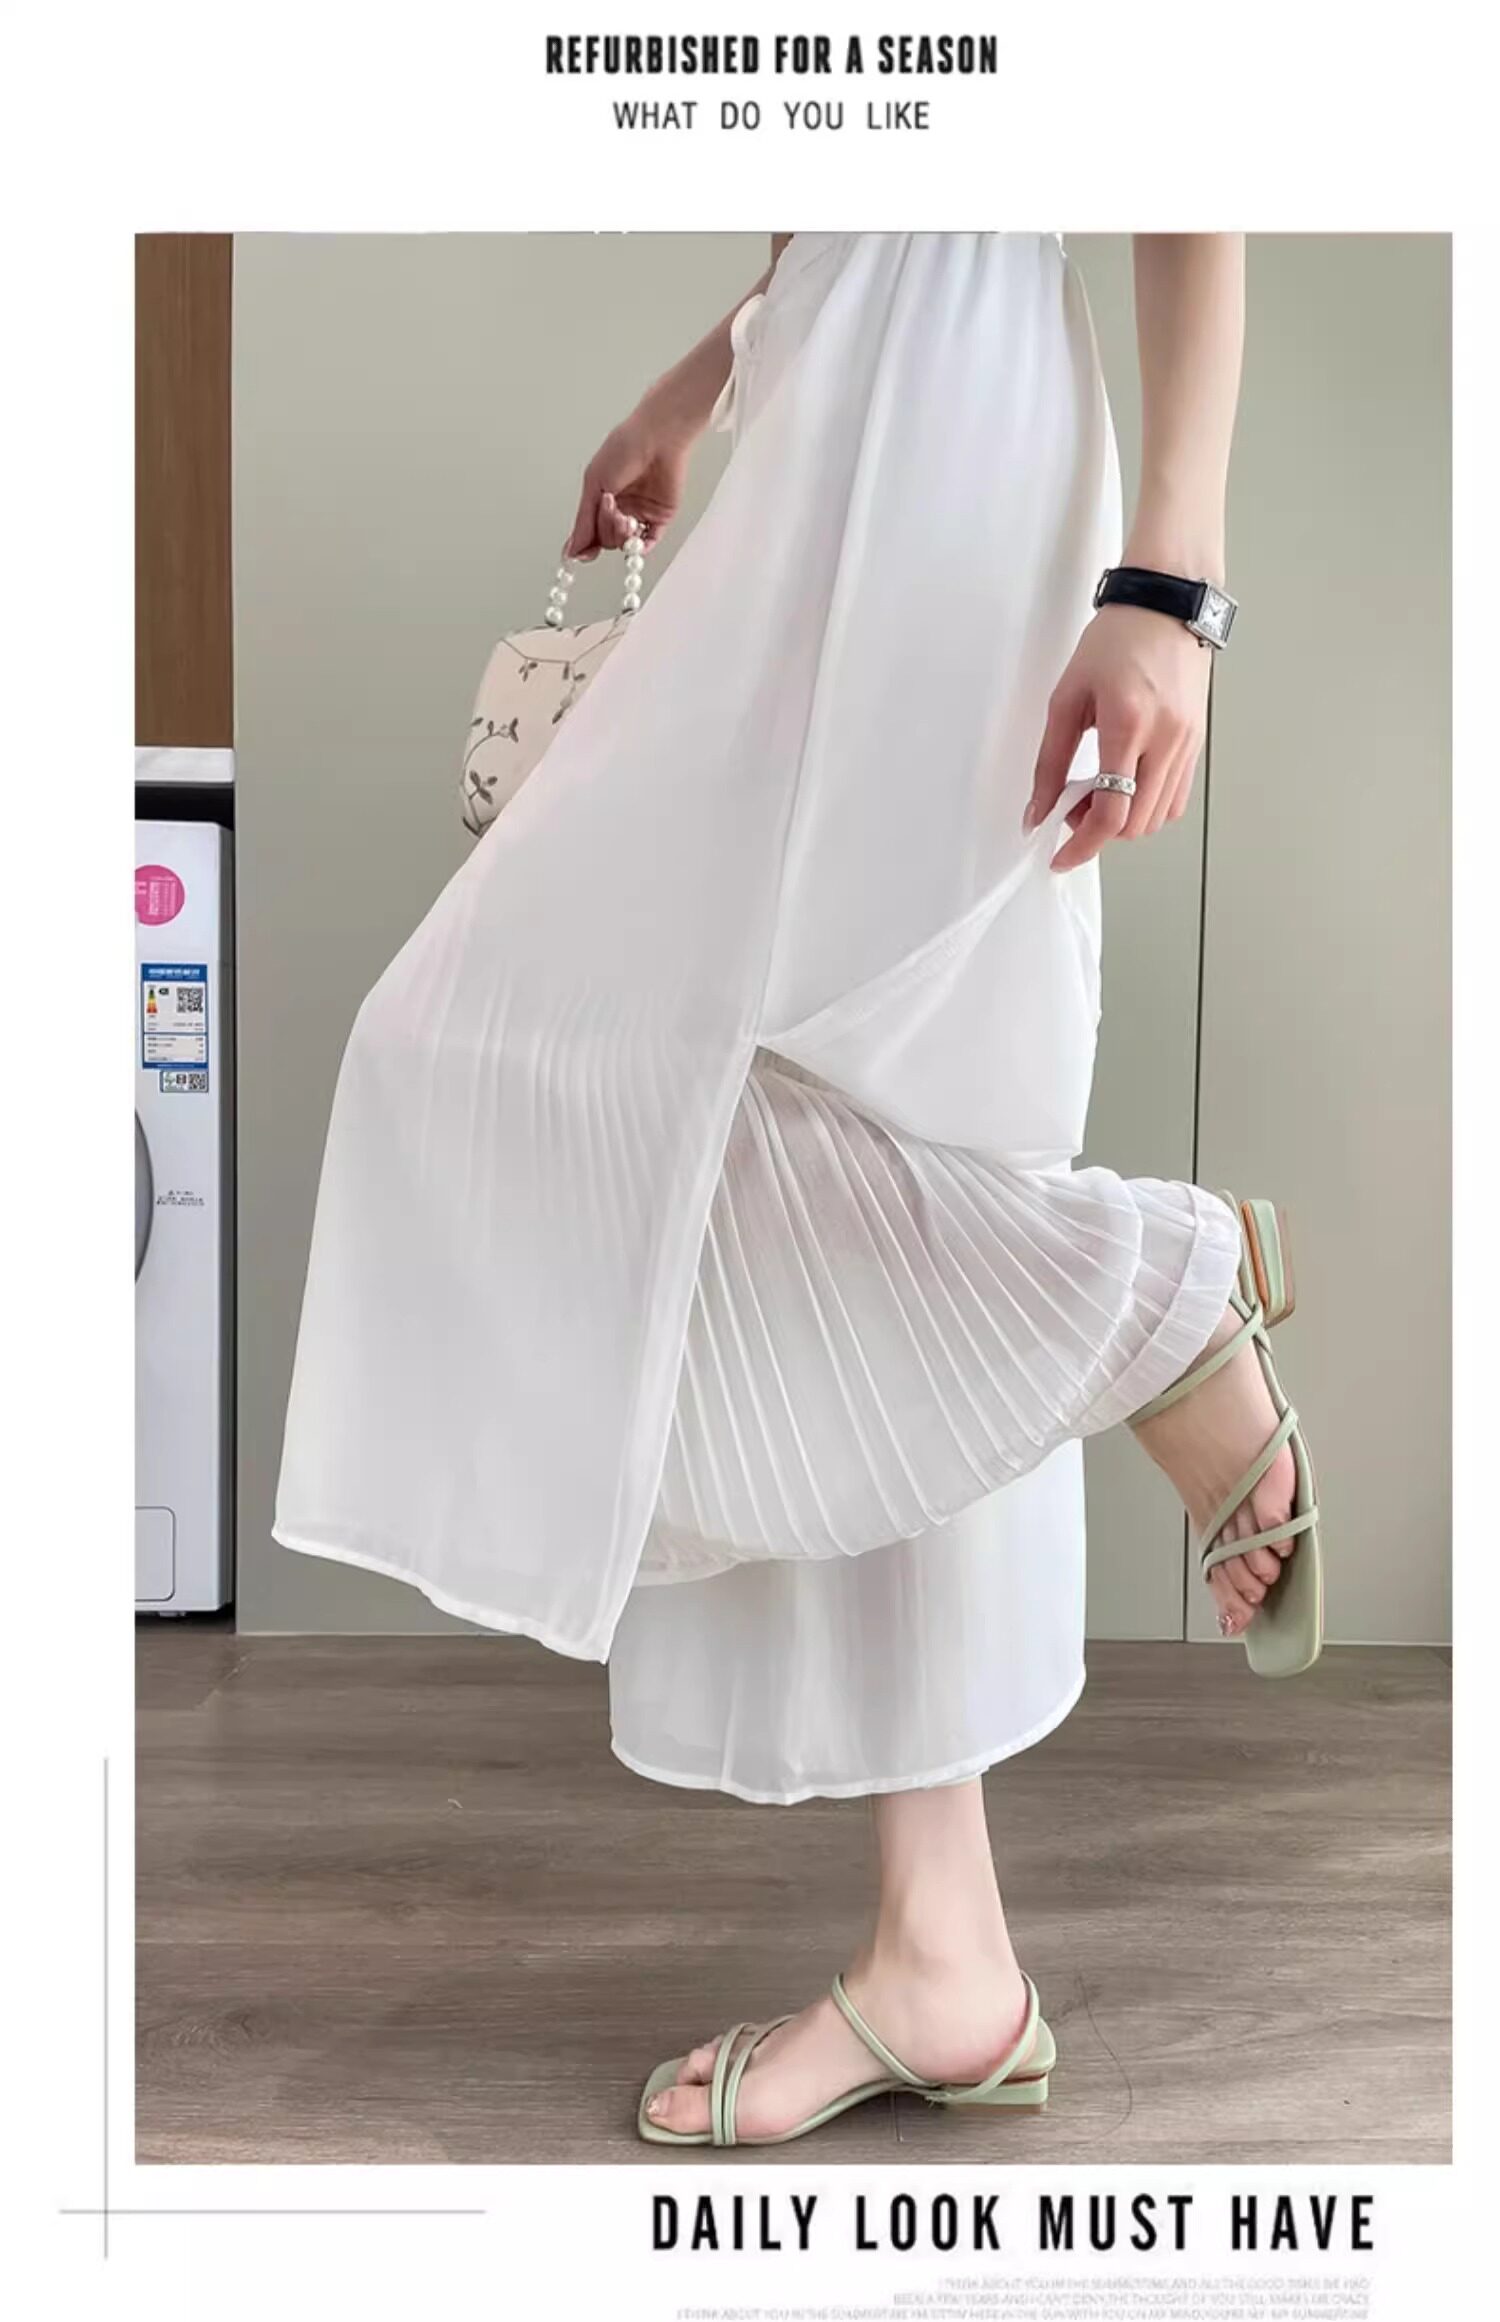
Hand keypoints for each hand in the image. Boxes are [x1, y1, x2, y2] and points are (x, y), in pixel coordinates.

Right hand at [563, 401, 689, 561]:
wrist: (656, 439)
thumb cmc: (623, 450)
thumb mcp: (595, 484)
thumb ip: (584, 520)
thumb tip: (572, 550)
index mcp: (601, 499)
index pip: (589, 531)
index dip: (584, 545)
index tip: (578, 556)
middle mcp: (620, 509)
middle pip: (606, 539)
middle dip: (605, 528)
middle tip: (609, 509)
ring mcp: (639, 515)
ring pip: (624, 543)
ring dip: (620, 534)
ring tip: (623, 515)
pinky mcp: (660, 518)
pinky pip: (649, 542)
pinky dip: (640, 547)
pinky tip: (635, 542)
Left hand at [1024, 604, 1211, 871]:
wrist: (1167, 606)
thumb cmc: (1115, 641)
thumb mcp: (1067, 697)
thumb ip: (1050, 761)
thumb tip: (1037, 811)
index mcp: (1128, 725)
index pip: (1110, 813)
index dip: (1082, 845)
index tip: (1060, 857)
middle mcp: (1165, 740)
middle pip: (1134, 825)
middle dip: (1097, 831)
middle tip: (1071, 805)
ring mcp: (1187, 745)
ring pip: (1156, 819)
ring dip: (1122, 822)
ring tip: (1097, 791)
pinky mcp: (1197, 745)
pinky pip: (1174, 801)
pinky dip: (1146, 808)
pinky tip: (1125, 786)